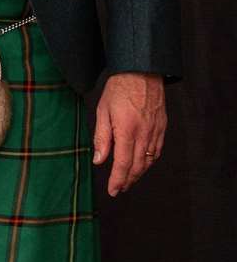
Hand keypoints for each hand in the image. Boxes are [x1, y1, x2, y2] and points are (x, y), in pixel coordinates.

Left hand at [93, 72, 166, 195]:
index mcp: (127, 130)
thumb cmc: (119, 89)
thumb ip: (102, 137)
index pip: (123, 163)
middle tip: (119, 189)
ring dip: (139, 173)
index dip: (118, 180)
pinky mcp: (162, 126)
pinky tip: (142, 164)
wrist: (142, 70)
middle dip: (128, 181)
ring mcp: (155, 130)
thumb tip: (99, 160)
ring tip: (128, 180)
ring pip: (149, 160)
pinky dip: (149, 161)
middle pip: (137, 166)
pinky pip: (157, 150)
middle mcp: (144, 133)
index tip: (113, 191)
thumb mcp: (102, 111)